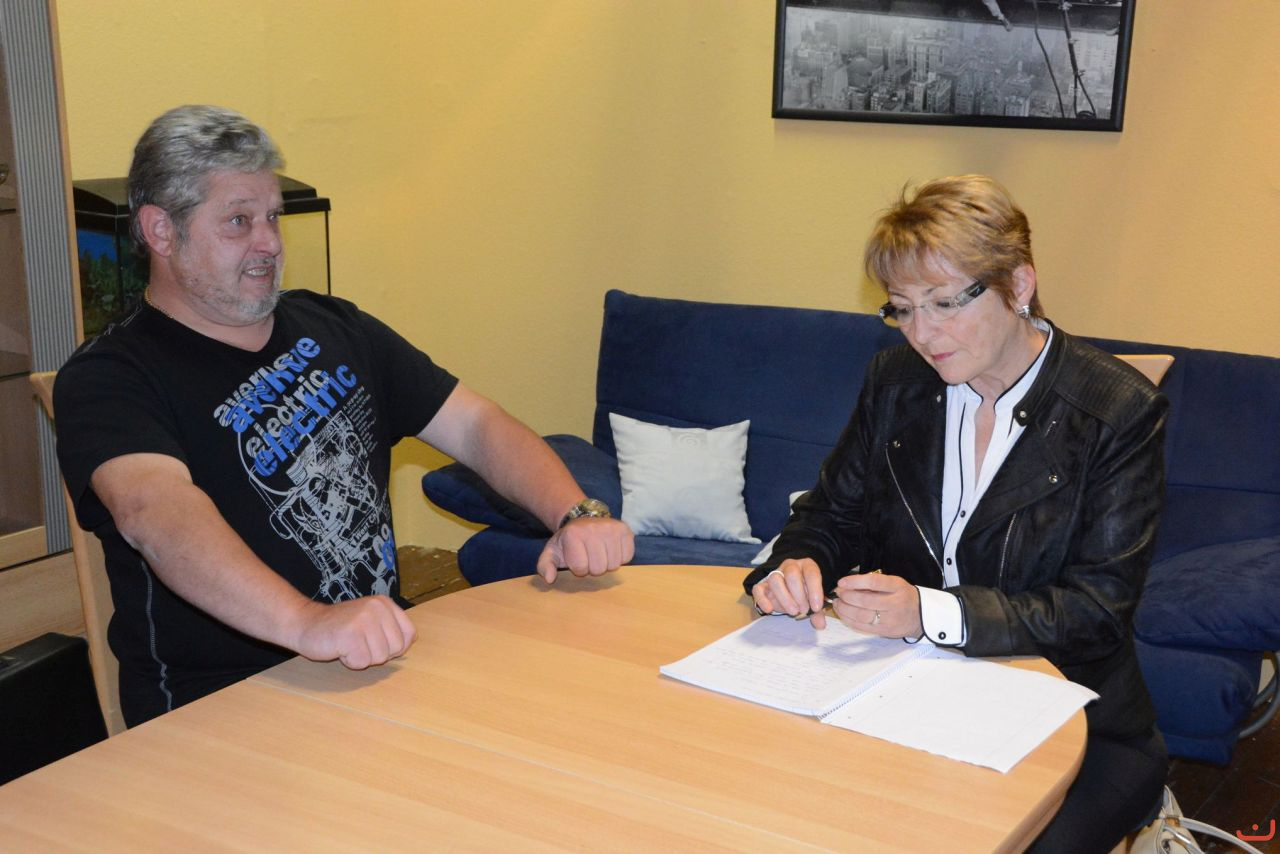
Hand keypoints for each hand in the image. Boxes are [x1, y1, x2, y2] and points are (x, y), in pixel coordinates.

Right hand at [292, 595, 416, 668]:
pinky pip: (362, 662)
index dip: (394, 647)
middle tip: (357, 643)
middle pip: (396, 648)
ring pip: (380, 657)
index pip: (409, 634)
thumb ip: (390, 628)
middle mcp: (377, 607)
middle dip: (377, 654)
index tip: (375, 643)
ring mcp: (364, 619)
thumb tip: (410, 642)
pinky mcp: (350, 634)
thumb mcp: (370, 620)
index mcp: (385, 603)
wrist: (304, 624)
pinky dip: (349, 661)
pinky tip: (339, 648)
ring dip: (362, 657)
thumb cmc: (339, 628)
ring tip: (348, 644)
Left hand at [536, 517, 634, 582]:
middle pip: (599, 568)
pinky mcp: (625, 529)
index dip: (579, 568)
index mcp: (573, 534)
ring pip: (614, 564)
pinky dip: (620, 558)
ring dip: (607, 564)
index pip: (581, 568)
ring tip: (600, 554)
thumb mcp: (552, 552)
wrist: (583, 519)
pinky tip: (611, 550)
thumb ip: (545, 566)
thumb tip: (549, 579)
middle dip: (593, 568)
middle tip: (590, 557)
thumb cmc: (568, 541)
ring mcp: (611, 528)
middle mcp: (593, 528)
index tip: (577, 558)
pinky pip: (627, 556)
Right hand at [752, 558, 831, 627]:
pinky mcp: (763, 585)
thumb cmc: (805, 593)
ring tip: (793, 611)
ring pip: (775, 580)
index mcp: (806, 566)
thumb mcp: (814, 600)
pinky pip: (758, 589)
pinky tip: (769, 609)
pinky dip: (762, 600)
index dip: (815, 590)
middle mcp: (790, 566)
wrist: (790, 590)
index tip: (816, 607)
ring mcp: (775, 574)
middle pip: (792, 574)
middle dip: (799, 595)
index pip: (811, 573)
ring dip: (785, 598)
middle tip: (803, 610)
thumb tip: (819, 624)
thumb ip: (817, 611)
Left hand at [830, 572, 921, 638]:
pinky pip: (862, 627)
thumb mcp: (895, 584)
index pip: (874, 582)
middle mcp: (895, 603)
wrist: (921, 616)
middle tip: (838, 593)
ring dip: (844, 609)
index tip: (842, 581)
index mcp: (897, 587)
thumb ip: (875, 583)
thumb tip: (848, 585)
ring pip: (862, 616)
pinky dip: (849, 620)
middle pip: (865, 601)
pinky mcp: (885, 632)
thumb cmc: (902, 596)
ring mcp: (890, 620)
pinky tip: (843, 614)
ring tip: (837, 603)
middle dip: (847, 596)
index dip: (855, 582)